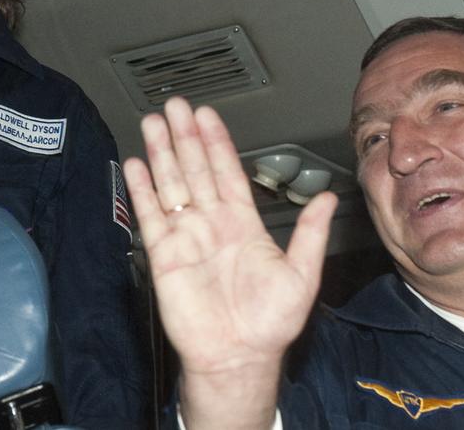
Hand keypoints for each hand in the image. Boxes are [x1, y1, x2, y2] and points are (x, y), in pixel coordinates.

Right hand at [123, 97, 336, 428]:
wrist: (238, 357)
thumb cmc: (270, 324)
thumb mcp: (301, 274)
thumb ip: (310, 233)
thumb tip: (328, 197)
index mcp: (243, 223)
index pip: (227, 171)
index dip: (217, 142)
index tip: (207, 115)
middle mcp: (212, 224)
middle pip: (195, 169)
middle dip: (185, 136)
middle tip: (175, 106)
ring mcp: (187, 237)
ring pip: (172, 184)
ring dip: (162, 153)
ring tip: (153, 123)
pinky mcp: (164, 256)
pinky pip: (151, 216)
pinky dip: (142, 190)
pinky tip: (135, 165)